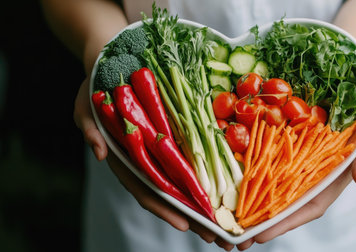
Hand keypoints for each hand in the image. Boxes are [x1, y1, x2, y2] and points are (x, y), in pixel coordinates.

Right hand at [73, 76, 228, 245]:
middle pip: (170, 194)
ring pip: (183, 182)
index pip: (145, 189)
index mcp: (125, 160)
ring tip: (225, 222)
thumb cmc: (97, 87)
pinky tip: (224, 188)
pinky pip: (191, 158)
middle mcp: (146, 160)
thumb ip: (90, 130)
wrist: (114, 64)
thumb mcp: (86, 107)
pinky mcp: (173, 138)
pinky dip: (206, 175)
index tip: (184, 223)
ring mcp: (161, 151)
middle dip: (191, 216)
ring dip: (203, 204)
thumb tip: (100, 153)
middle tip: (215, 236)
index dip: (164, 208)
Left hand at [236, 109, 355, 249]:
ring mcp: (299, 165)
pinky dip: (255, 178)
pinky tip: (237, 185)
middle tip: (238, 239)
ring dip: (254, 206)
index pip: (308, 208)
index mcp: (332, 179)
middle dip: (263, 223)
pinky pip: (270, 166)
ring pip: (275, 190)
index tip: (262, 235)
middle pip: (286, 206)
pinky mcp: (288, 151)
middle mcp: (313, 177)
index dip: (286, 223)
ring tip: (231, 222)